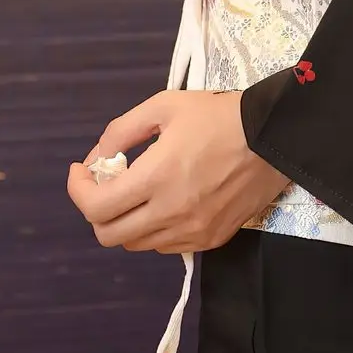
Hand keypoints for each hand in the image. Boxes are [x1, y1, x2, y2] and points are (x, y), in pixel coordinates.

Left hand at [66, 90, 290, 254]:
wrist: (274, 138)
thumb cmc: (218, 116)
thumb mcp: (165, 106)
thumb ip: (122, 130)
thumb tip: (97, 158)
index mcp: (157, 177)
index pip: (97, 206)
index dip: (78, 190)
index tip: (82, 170)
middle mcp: (171, 212)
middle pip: (109, 235)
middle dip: (97, 208)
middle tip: (106, 183)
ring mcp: (192, 232)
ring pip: (136, 243)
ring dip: (125, 220)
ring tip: (137, 191)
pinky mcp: (210, 240)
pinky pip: (165, 246)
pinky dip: (153, 228)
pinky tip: (165, 202)